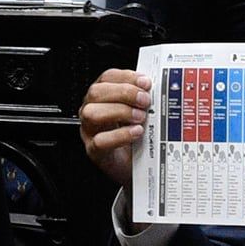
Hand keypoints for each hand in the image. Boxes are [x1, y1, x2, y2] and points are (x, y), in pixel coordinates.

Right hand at [77, 67, 151, 188]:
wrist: (137, 169)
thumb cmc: (137, 139)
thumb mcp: (140, 113)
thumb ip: (143, 100)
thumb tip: (154, 89)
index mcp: (103, 97)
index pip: (108, 78)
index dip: (126, 77)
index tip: (145, 83)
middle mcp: (92, 110)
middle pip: (97, 92)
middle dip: (124, 93)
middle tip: (145, 101)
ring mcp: (90, 131)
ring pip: (92, 113)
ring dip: (119, 112)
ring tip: (140, 117)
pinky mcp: (95, 151)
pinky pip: (100, 141)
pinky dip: (120, 135)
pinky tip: (136, 132)